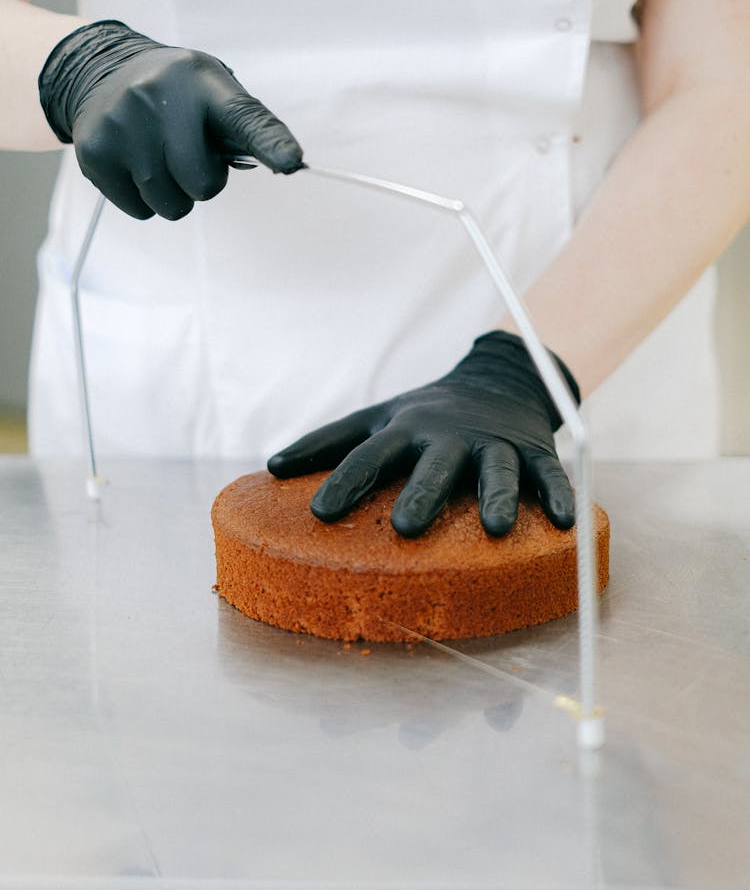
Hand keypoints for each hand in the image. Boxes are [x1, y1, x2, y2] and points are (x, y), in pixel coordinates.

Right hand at [38, 20, 302, 218]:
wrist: (101, 73)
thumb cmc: (176, 94)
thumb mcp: (212, 91)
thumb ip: (246, 127)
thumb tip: (288, 164)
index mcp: (202, 81)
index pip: (245, 118)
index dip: (271, 144)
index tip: (292, 163)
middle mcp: (158, 97)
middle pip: (203, 184)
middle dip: (203, 182)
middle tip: (188, 155)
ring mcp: (122, 125)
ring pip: (171, 205)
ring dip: (174, 195)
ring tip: (161, 159)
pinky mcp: (95, 153)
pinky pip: (140, 211)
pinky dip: (144, 200)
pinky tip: (134, 164)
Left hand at [268, 330, 579, 537]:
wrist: (497, 378)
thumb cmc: (424, 415)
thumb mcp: (378, 418)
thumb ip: (329, 442)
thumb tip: (271, 468)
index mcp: (406, 431)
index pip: (370, 455)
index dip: (346, 481)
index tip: (319, 513)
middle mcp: (449, 436)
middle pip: (435, 464)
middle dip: (422, 493)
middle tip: (405, 528)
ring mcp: (494, 442)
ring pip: (498, 469)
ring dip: (497, 496)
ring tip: (496, 529)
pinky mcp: (534, 449)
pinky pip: (550, 472)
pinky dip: (560, 496)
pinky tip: (564, 525)